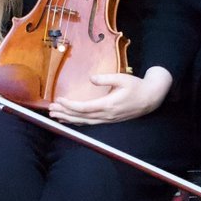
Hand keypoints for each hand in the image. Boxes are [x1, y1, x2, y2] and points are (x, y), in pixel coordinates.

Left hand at [50, 67, 170, 125]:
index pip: (84, 108)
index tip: (60, 100)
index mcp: (108, 105)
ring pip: (84, 122)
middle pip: (81, 117)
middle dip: (64, 113)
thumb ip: (106, 78)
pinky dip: (77, 122)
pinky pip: (89, 123)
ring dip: (68, 119)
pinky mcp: (108, 120)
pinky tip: (68, 120)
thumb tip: (91, 78)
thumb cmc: (137, 87)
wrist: (151, 98)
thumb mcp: (123, 78)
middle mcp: (106, 115)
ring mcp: (107, 119)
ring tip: (54, 115)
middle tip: (50, 109)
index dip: (70, 106)